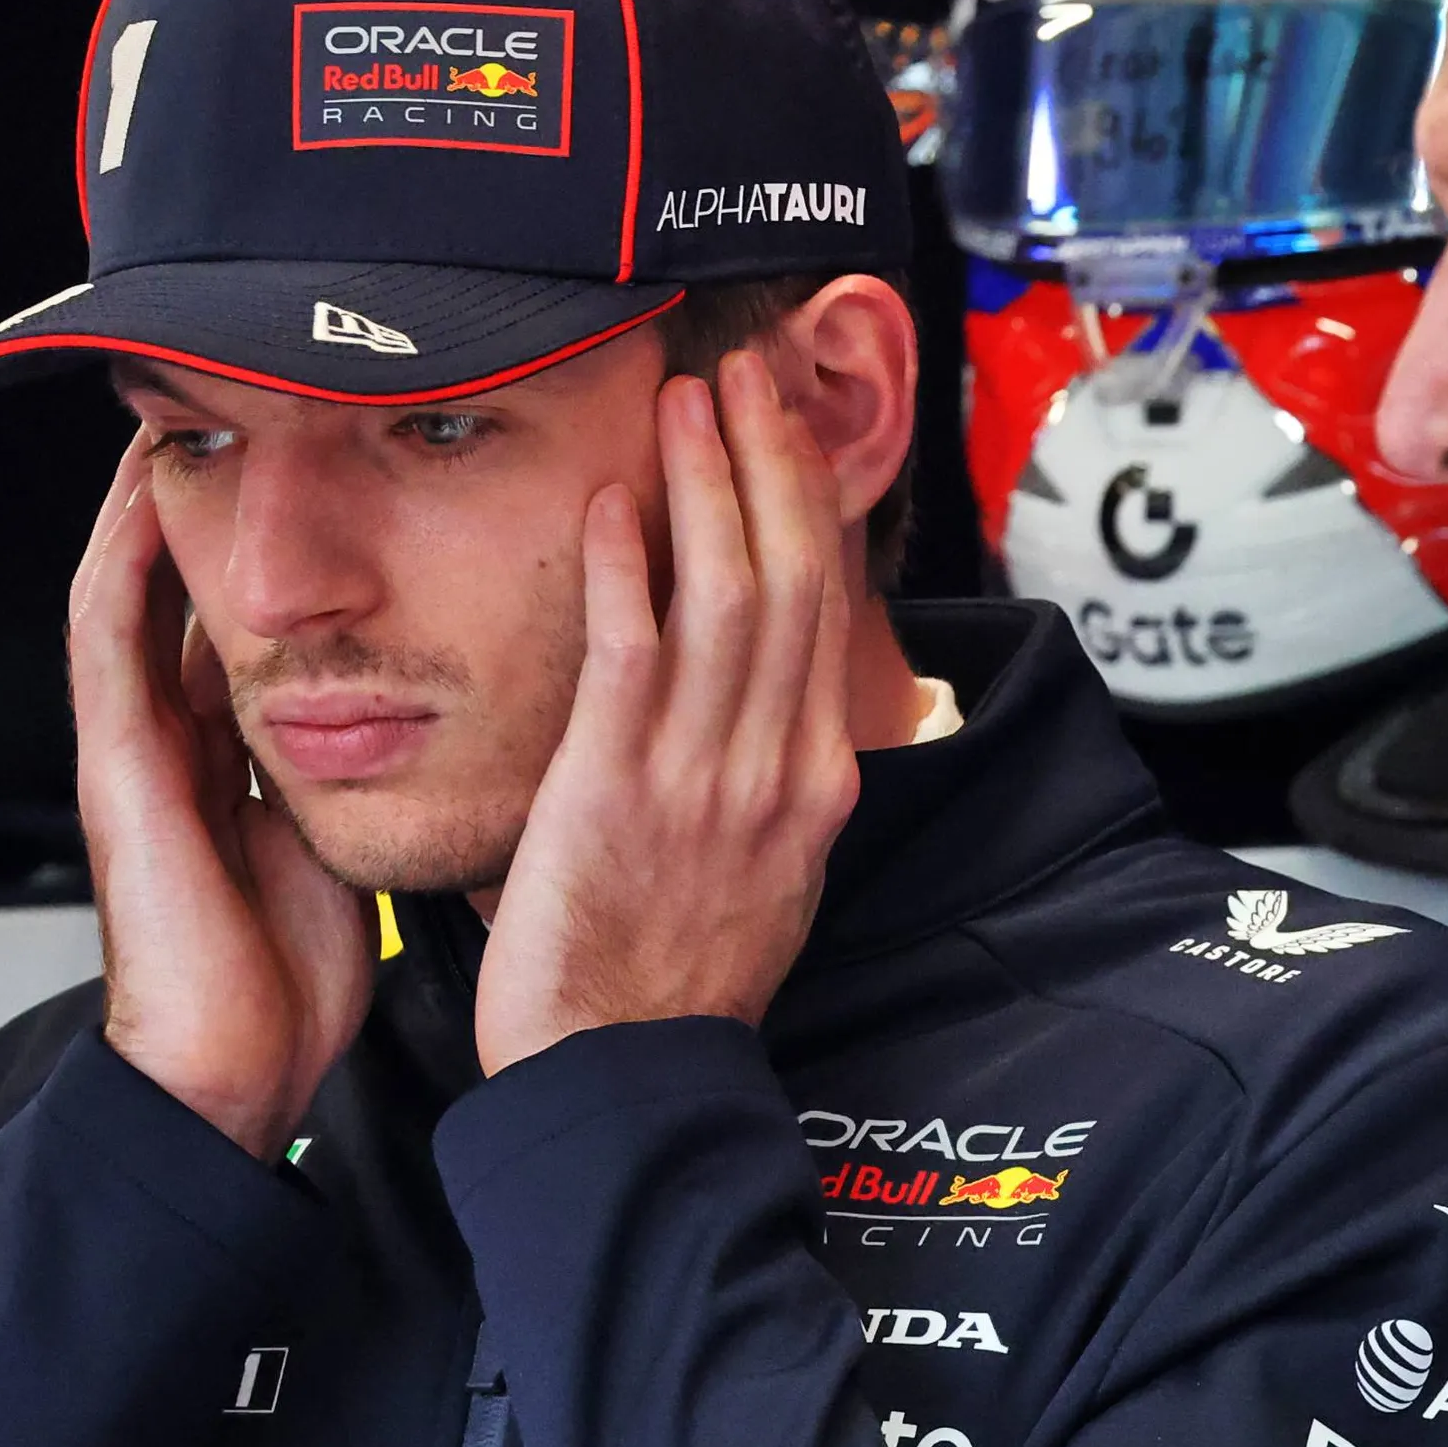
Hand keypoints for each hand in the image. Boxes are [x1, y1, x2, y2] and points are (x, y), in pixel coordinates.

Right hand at [71, 436, 376, 1154]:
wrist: (232, 1071)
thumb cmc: (289, 979)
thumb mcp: (343, 843)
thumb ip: (363, 780)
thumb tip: (433, 726)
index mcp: (230, 759)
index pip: (243, 627)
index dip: (272, 551)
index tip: (314, 469)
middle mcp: (174, 740)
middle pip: (185, 592)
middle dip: (206, 507)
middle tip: (236, 413)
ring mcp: (133, 750)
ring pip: (131, 594)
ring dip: (146, 507)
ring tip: (173, 419)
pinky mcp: (114, 770)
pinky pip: (106, 644)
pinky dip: (121, 566)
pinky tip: (140, 500)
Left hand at [476, 354, 861, 1073]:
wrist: (624, 1078)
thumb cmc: (675, 987)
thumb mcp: (768, 877)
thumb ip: (771, 783)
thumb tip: (776, 712)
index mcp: (815, 785)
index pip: (829, 614)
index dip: (811, 506)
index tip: (791, 426)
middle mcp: (778, 768)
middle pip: (795, 578)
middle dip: (775, 460)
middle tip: (750, 368)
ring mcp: (705, 776)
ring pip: (731, 594)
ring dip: (712, 482)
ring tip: (693, 395)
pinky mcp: (619, 789)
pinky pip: (634, 654)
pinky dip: (633, 567)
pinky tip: (620, 499)